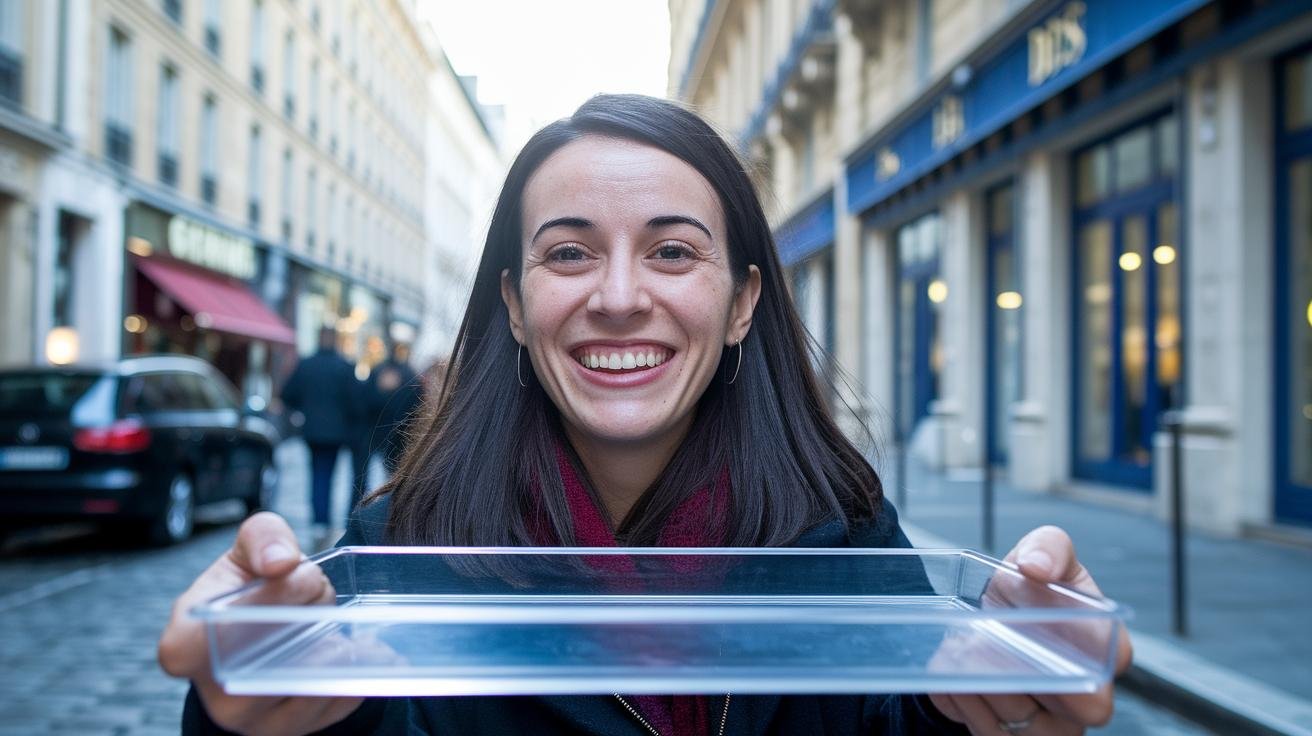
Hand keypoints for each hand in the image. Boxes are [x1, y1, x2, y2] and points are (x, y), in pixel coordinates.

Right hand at [157, 512, 364, 735]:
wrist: (267, 628)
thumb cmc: (249, 587)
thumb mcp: (251, 547)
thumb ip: (264, 538)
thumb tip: (281, 562)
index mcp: (187, 645)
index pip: (187, 649)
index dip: (243, 610)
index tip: (281, 576)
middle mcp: (217, 694)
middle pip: (268, 660)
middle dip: (307, 613)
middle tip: (317, 588)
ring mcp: (256, 721)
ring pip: (309, 681)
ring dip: (332, 641)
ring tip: (329, 614)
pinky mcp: (298, 730)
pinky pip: (338, 698)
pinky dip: (356, 668)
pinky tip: (359, 643)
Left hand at [929, 526, 1133, 734]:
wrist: (992, 614)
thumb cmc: (1031, 591)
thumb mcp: (1042, 553)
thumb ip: (1048, 547)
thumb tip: (1036, 566)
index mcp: (1103, 649)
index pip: (1108, 665)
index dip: (1072, 654)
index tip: (1025, 626)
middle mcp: (1086, 697)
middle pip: (1063, 708)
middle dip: (1016, 676)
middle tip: (980, 644)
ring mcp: (1052, 728)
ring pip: (1017, 725)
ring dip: (979, 684)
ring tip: (959, 650)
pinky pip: (983, 732)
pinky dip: (957, 701)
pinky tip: (948, 675)